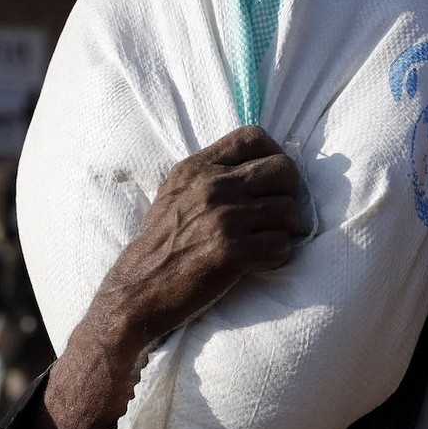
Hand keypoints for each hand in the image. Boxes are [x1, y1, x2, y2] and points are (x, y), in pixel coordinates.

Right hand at [35, 126, 302, 428]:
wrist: (136, 292)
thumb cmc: (160, 246)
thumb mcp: (175, 195)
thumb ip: (210, 176)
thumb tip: (258, 167)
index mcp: (196, 168)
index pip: (254, 136)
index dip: (276, 154)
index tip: (274, 179)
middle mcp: (210, 187)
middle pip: (283, 170)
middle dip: (291, 194)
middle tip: (281, 216)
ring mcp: (222, 219)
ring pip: (289, 211)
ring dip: (287, 231)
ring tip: (269, 242)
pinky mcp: (231, 253)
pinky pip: (282, 247)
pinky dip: (278, 257)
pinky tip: (261, 263)